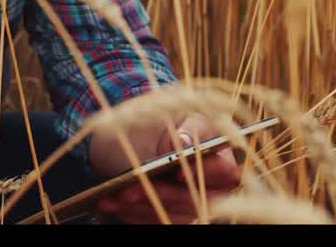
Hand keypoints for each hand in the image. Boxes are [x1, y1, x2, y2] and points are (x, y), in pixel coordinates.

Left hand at [94, 113, 240, 223]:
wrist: (135, 134)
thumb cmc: (159, 119)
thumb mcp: (169, 115)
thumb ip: (183, 128)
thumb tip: (183, 143)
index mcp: (217, 154)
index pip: (224, 170)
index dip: (205, 173)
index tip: (178, 172)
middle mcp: (209, 184)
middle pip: (195, 200)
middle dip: (161, 195)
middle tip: (129, 189)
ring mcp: (190, 203)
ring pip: (172, 215)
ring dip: (139, 207)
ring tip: (111, 197)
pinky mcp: (170, 215)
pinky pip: (156, 221)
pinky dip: (131, 214)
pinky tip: (111, 204)